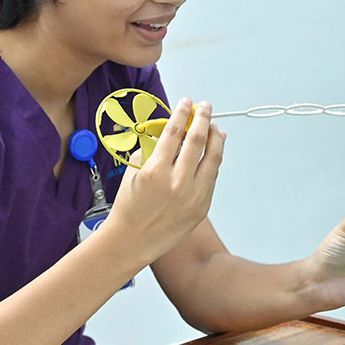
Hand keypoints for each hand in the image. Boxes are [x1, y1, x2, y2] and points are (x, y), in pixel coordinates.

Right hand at [101, 98, 224, 266]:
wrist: (132, 241)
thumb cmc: (128, 207)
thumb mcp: (134, 172)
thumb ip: (153, 150)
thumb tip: (171, 133)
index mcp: (156, 171)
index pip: (174, 131)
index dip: (182, 112)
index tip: (186, 102)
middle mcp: (177, 183)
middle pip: (198, 140)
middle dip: (203, 118)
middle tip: (205, 107)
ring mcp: (193, 196)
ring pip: (213, 158)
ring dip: (216, 138)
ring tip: (215, 127)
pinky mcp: (202, 207)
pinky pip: (211, 177)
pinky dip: (214, 160)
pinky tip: (214, 151)